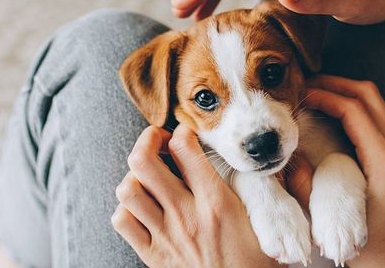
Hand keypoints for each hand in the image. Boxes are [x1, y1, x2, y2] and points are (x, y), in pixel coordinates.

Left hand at [111, 125, 280, 267]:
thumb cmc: (256, 262)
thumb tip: (251, 161)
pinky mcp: (153, 255)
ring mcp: (166, 236)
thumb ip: (254, 188)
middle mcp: (186, 215)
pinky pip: (123, 221)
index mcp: (217, 202)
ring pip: (128, 189)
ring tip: (150, 175)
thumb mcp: (261, 221)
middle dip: (147, 140)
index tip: (187, 133)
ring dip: (135, 175)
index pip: (185, 148)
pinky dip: (127, 208)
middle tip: (159, 141)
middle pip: (144, 162)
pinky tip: (144, 207)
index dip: (182, 131)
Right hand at [286, 76, 384, 267]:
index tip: (300, 94)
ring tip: (314, 95)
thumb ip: (305, 186)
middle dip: (335, 83)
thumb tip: (288, 156)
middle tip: (305, 85)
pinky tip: (329, 117)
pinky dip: (352, 109)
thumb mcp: (331, 220)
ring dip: (344, 93)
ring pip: (375, 103)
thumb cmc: (372, 249)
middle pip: (369, 95)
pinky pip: (376, 119)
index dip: (324, 95)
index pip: (354, 109)